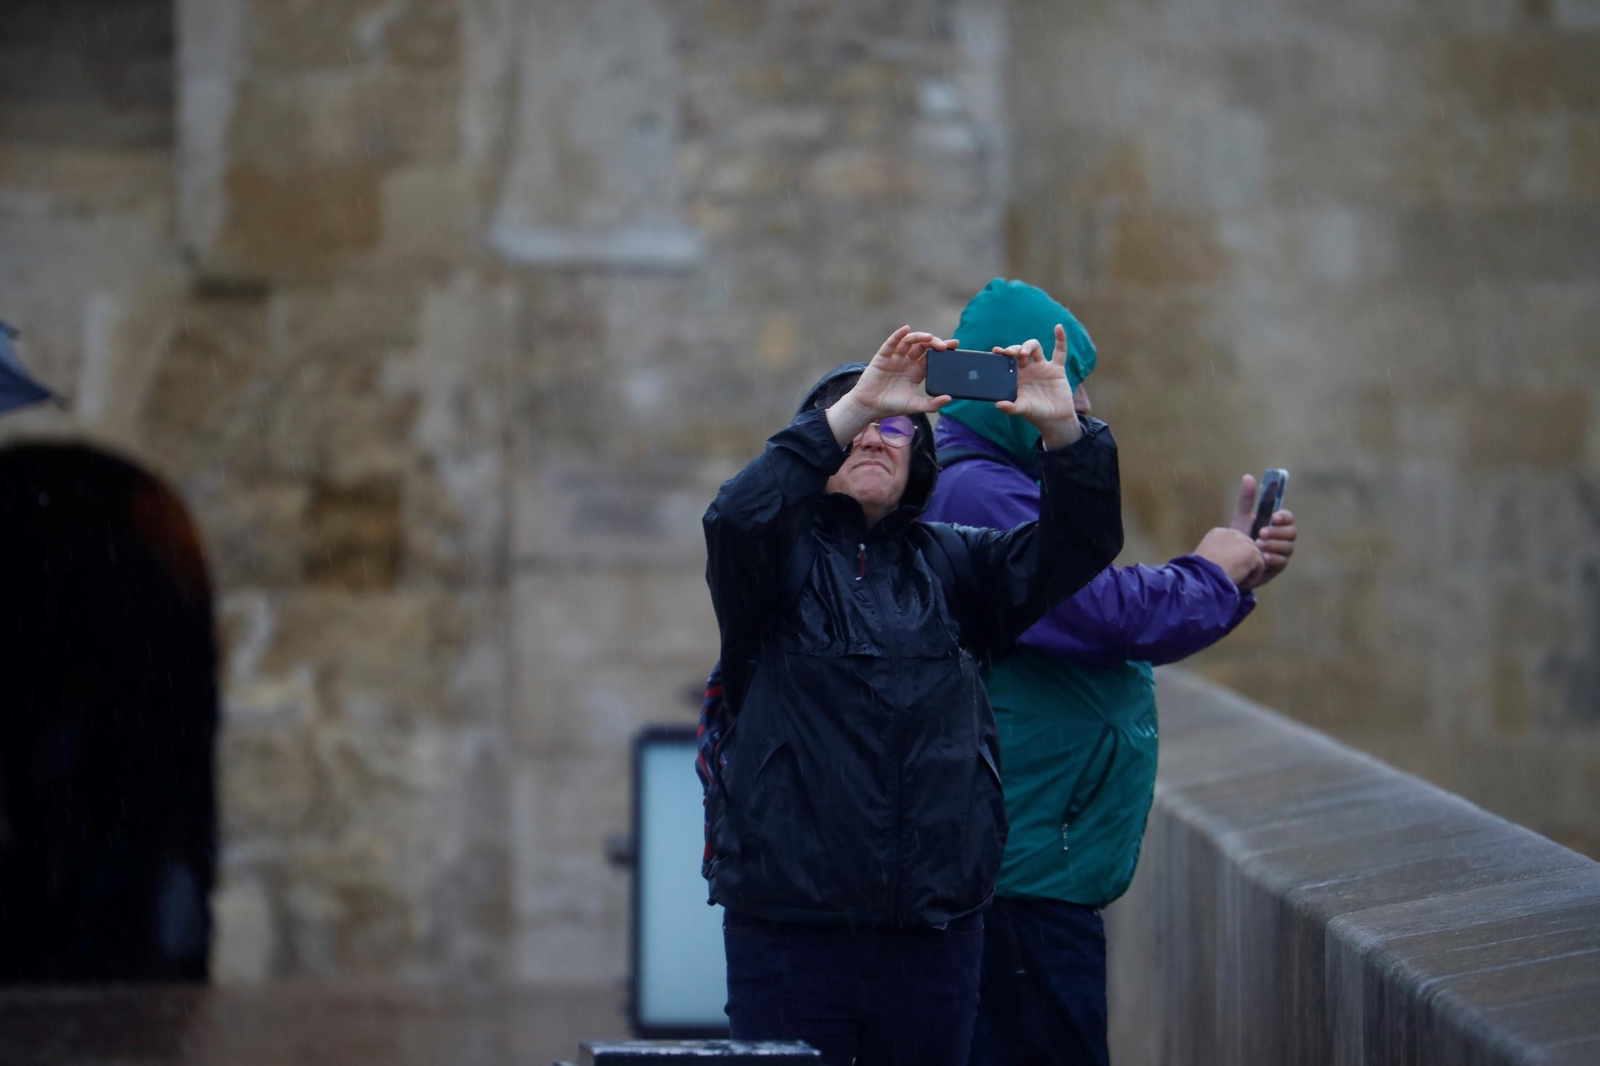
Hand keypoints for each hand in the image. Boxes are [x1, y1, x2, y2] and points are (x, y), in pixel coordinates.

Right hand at [829, 326, 955, 445]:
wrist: (869, 408)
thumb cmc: (890, 406)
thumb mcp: (914, 406)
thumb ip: (932, 404)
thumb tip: (949, 398)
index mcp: (916, 371)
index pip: (932, 357)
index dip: (943, 349)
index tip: (955, 345)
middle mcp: (907, 362)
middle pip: (923, 346)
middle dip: (934, 343)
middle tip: (944, 346)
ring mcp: (895, 358)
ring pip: (909, 342)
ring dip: (920, 337)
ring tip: (929, 338)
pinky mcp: (883, 357)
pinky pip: (891, 343)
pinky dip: (898, 335)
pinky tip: (906, 329)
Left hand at [993, 323, 1080, 448]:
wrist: (1055, 419)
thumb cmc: (1036, 414)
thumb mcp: (1022, 410)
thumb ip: (1011, 407)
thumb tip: (998, 404)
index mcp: (1016, 376)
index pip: (1007, 361)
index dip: (1002, 354)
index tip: (996, 351)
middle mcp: (1028, 369)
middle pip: (1019, 351)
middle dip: (1014, 349)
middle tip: (1009, 353)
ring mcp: (1042, 367)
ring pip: (1035, 348)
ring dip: (1029, 346)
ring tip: (1025, 353)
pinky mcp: (1057, 368)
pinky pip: (1060, 351)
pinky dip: (1060, 339)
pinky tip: (1058, 328)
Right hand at [1194, 527, 1265, 588]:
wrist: (1203, 578)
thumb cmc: (1201, 572)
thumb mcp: (1207, 555)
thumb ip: (1220, 551)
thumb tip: (1231, 557)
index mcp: (1218, 532)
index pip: (1235, 541)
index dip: (1233, 556)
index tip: (1224, 567)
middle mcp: (1232, 533)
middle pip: (1248, 547)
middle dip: (1244, 561)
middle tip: (1232, 574)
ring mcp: (1243, 542)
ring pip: (1255, 557)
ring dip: (1247, 570)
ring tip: (1234, 578)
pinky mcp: (1252, 553)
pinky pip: (1260, 566)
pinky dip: (1252, 578)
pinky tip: (1240, 582)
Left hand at [1227, 474, 1297, 590]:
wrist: (1230, 562)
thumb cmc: (1239, 539)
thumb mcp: (1241, 519)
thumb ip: (1246, 500)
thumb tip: (1248, 476)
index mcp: (1276, 525)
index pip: (1288, 518)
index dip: (1284, 516)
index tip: (1273, 517)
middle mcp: (1282, 538)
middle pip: (1291, 532)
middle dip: (1277, 532)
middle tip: (1261, 533)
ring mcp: (1281, 553)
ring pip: (1289, 547)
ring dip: (1274, 545)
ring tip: (1258, 545)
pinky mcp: (1277, 567)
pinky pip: (1283, 562)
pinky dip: (1274, 558)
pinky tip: (1262, 557)